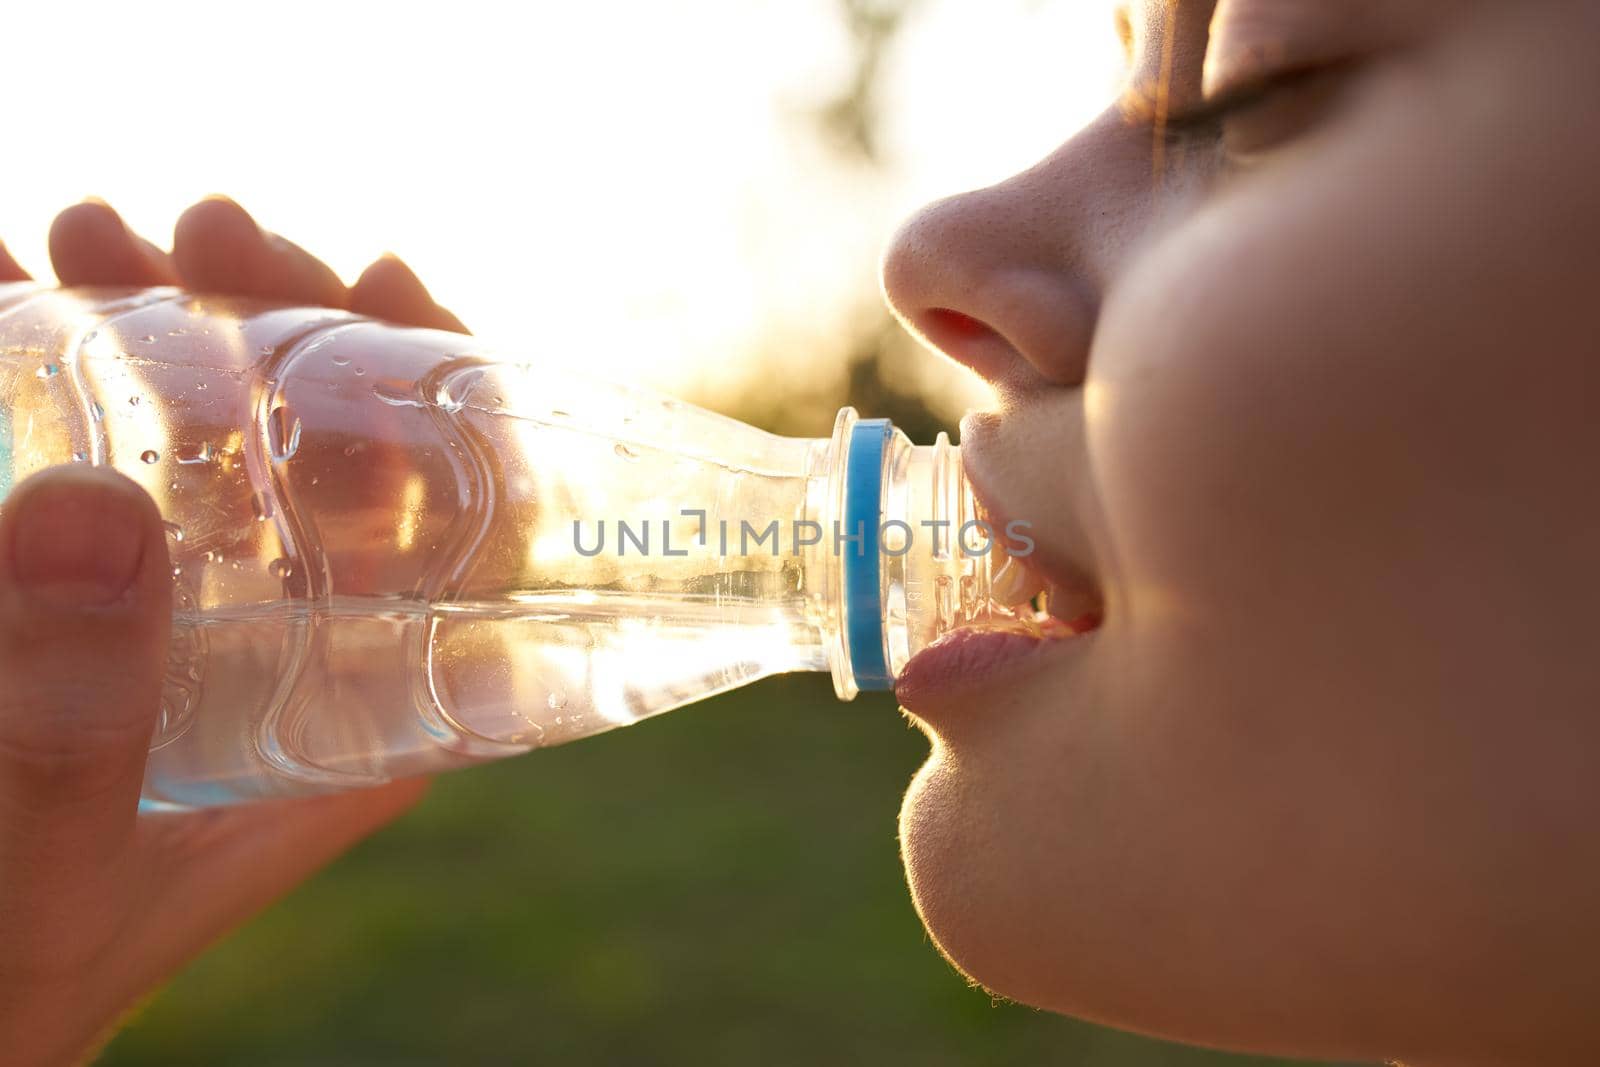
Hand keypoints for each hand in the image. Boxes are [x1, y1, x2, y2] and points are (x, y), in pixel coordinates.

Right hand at [0, 199, 452, 1064]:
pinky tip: (7, 282)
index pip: (469, 533)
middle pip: (339, 452)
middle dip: (283, 320)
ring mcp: (195, 613)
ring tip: (84, 234)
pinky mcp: (92, 606)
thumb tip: (93, 507)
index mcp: (368, 706)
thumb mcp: (56, 858)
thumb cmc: (18, 977)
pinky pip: (97, 462)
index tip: (385, 277)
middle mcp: (302, 642)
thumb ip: (72, 721)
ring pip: (218, 436)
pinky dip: (55, 365)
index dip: (452, 391)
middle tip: (204, 228)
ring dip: (164, 317)